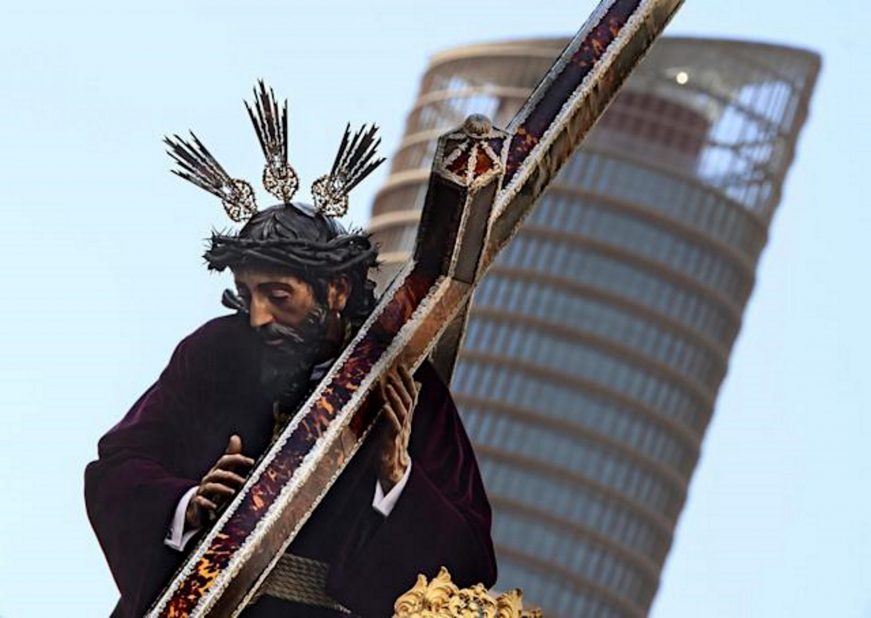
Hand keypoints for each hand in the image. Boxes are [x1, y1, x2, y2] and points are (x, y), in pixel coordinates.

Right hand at [185, 434, 254, 528]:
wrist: (197, 506)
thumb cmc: (215, 487)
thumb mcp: (225, 472)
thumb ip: (232, 458)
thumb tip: (235, 437)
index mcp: (217, 471)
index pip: (225, 460)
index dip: (237, 459)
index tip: (251, 462)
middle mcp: (209, 479)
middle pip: (218, 473)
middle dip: (231, 476)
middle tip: (244, 482)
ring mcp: (203, 491)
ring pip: (210, 486)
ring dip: (221, 488)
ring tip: (232, 492)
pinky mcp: (198, 503)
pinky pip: (200, 502)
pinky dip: (207, 503)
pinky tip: (214, 507)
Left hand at [377, 364, 420, 492]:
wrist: (394, 470)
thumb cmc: (393, 444)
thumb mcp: (398, 423)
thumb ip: (402, 407)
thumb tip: (411, 391)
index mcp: (407, 417)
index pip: (412, 394)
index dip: (408, 380)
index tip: (401, 365)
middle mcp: (407, 422)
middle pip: (408, 400)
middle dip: (402, 384)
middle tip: (394, 371)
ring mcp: (401, 431)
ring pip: (402, 411)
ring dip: (395, 397)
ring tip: (389, 384)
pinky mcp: (393, 441)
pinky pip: (394, 426)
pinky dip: (390, 415)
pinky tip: (384, 406)